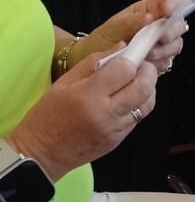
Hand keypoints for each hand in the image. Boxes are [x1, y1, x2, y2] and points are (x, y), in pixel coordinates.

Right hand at [11, 51, 157, 181]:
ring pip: (147, 103)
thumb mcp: (64, 83)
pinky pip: (139, 118)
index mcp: (89, 95)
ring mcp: (115, 129)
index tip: (131, 55)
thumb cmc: (47, 117)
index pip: (126, 70)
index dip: (132, 59)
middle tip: (141, 66)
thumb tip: (121, 47)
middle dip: (148, 71)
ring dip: (148, 89)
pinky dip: (139, 105)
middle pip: (144, 86)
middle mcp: (106, 113)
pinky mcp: (118, 140)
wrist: (40, 155)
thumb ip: (94, 62)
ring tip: (136, 82)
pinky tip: (128, 100)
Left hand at [83, 0, 189, 76]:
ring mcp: (161, 42)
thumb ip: (130, 21)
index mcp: (151, 9)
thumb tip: (149, 17)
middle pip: (179, 22)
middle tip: (159, 38)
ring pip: (176, 42)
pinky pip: (170, 59)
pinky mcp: (161, 58)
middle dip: (171, 31)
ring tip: (146, 54)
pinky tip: (146, 62)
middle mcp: (159, 24)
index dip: (177, 1)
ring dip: (164, 50)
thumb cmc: (103, 41)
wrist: (96, 64)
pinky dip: (160, 61)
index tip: (168, 11)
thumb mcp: (112, 28)